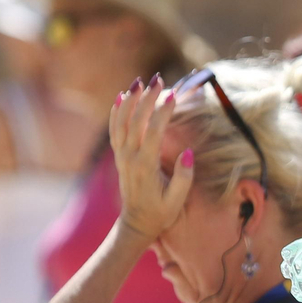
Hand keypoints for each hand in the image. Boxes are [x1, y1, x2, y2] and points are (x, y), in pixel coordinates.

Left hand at [109, 76, 193, 241]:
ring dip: (130, 100)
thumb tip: (187, 152)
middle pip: (136, 121)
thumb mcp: (177, 201)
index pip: (153, 133)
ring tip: (140, 81)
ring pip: (122, 122)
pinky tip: (122, 96)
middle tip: (158, 79)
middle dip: (147, 98)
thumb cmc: (161, 212)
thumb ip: (183, 177)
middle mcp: (130, 158)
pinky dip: (116, 111)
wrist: (136, 223)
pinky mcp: (119, 156)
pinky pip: (114, 129)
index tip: (172, 96)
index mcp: (146, 167)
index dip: (162, 113)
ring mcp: (122, 156)